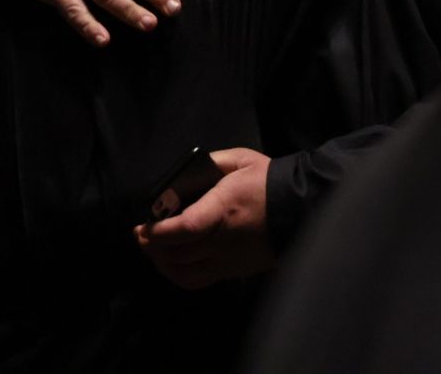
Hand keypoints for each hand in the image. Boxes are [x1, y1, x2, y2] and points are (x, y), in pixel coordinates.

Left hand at [133, 148, 274, 288]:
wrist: (301, 209)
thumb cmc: (269, 181)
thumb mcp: (240, 160)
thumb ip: (210, 163)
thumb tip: (185, 173)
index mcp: (223, 208)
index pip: (185, 228)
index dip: (159, 232)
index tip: (142, 226)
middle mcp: (223, 239)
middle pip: (178, 253)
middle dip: (152, 246)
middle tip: (139, 234)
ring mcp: (229, 259)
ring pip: (185, 271)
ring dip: (162, 263)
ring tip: (151, 249)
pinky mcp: (234, 270)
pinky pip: (199, 280)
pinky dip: (178, 276)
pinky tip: (171, 264)